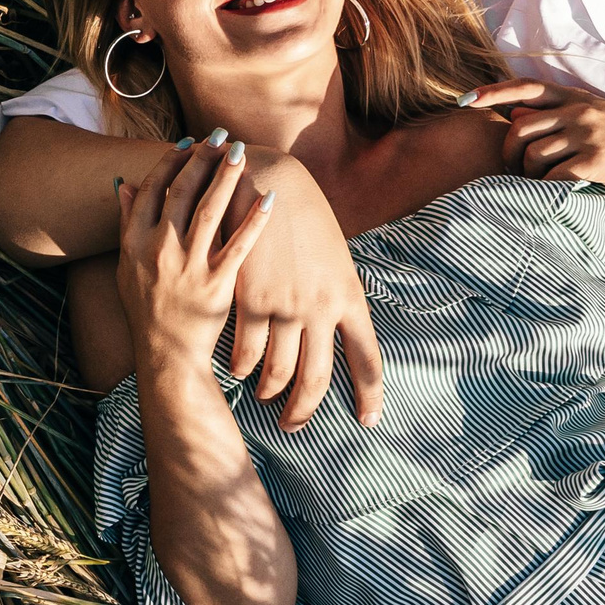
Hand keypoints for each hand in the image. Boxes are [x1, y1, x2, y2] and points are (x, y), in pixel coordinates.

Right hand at [115, 140, 275, 381]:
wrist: (166, 354)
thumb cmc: (147, 308)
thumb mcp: (125, 265)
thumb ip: (126, 222)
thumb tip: (126, 183)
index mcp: (134, 242)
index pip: (152, 189)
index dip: (170, 161)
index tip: (189, 142)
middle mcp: (158, 250)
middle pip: (182, 192)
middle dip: (202, 159)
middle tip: (221, 137)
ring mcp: (188, 267)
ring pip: (210, 210)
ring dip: (226, 177)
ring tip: (241, 153)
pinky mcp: (216, 284)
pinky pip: (239, 244)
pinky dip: (254, 219)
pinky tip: (269, 197)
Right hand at [224, 152, 384, 429]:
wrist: (268, 179)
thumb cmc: (302, 213)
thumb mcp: (332, 254)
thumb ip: (334, 293)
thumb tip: (334, 325)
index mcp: (350, 297)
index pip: (367, 360)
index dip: (368, 396)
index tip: (367, 421)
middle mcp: (321, 309)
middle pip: (317, 379)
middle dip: (304, 410)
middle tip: (293, 425)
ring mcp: (285, 307)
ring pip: (277, 372)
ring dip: (268, 391)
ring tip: (263, 396)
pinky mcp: (251, 300)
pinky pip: (244, 352)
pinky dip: (240, 367)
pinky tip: (236, 370)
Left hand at [460, 81, 604, 203]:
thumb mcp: (591, 117)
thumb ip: (554, 114)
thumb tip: (514, 116)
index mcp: (575, 97)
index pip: (527, 87)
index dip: (494, 92)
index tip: (466, 100)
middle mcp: (579, 111)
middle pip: (520, 129)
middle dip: (507, 153)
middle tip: (511, 169)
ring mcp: (587, 135)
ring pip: (533, 155)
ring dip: (527, 174)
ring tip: (535, 182)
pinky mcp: (595, 161)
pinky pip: (553, 175)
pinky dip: (545, 187)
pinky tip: (549, 191)